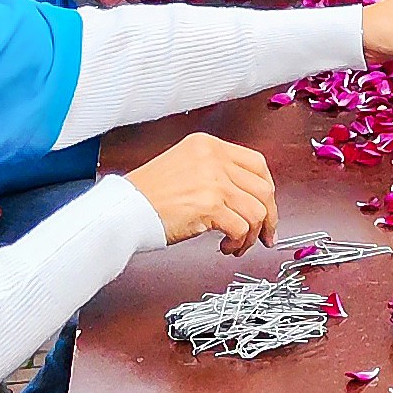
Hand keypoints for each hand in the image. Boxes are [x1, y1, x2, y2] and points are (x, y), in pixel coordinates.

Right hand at [124, 133, 276, 251]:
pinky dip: (239, 243)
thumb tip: (248, 197)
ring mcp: (213, 180)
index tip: (267, 209)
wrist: (124, 209)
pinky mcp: (209, 205)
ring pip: (257, 211)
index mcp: (208, 145)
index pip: (257, 164)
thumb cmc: (148, 195)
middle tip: (265, 235)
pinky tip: (225, 247)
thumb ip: (215, 173)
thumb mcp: (185, 166)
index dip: (267, 191)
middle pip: (263, 189)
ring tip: (237, 244)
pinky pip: (242, 228)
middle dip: (269, 217)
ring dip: (252, 235)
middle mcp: (213, 158)